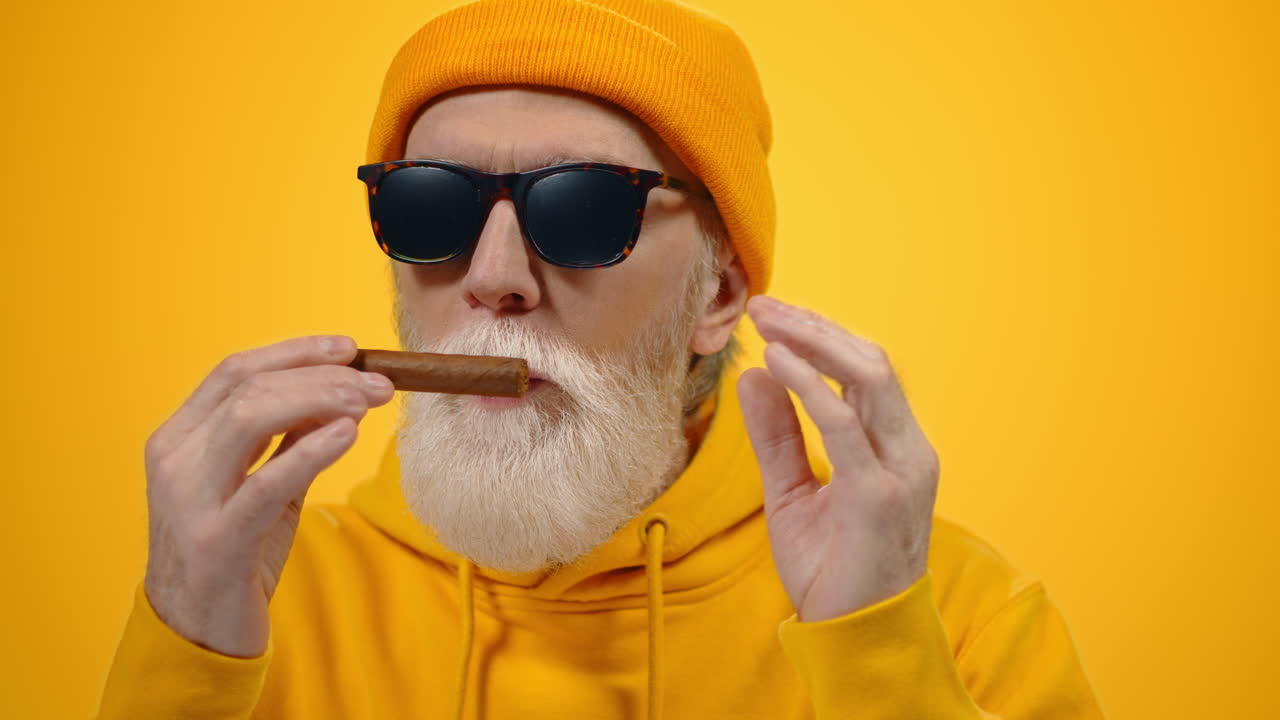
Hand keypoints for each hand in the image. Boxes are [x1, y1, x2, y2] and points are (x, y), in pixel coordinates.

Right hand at [142, 335, 394, 655]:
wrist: (196, 633)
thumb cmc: (233, 555)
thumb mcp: (262, 488)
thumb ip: (289, 440)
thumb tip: (338, 393)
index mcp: (180, 439)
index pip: (235, 371)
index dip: (295, 352)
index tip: (348, 348)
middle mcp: (176, 460)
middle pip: (248, 387)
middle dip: (320, 374)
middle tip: (378, 380)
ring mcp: (189, 500)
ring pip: (249, 419)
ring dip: (319, 399)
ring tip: (368, 400)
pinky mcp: (216, 541)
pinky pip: (265, 483)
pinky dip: (310, 450)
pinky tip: (347, 433)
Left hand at [737, 296, 939, 621]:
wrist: (854, 636)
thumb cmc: (831, 568)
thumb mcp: (792, 491)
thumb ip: (777, 434)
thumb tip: (755, 376)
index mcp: (896, 447)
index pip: (866, 370)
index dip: (820, 335)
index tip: (773, 314)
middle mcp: (909, 451)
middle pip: (870, 361)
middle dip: (814, 326)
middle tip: (761, 305)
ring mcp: (901, 470)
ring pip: (868, 378)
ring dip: (813, 341)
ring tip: (767, 321)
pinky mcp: (878, 494)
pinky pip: (845, 423)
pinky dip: (810, 386)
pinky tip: (778, 362)